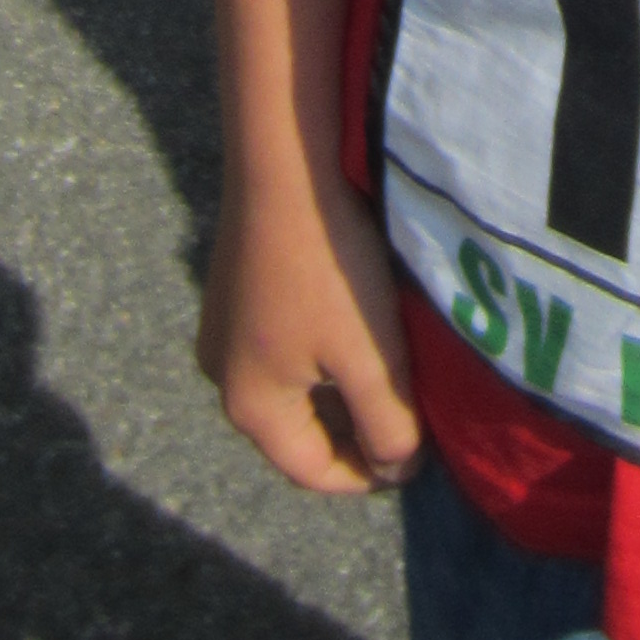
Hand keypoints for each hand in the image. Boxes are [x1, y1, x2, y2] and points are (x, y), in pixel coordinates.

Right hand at [196, 160, 422, 496]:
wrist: (286, 164)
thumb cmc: (331, 266)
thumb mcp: (371, 358)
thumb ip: (388, 427)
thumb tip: (395, 470)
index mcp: (249, 405)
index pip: (311, 471)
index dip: (367, 475)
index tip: (417, 455)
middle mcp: (222, 375)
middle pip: (297, 429)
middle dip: (355, 428)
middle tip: (410, 409)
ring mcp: (222, 329)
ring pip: (291, 384)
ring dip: (339, 387)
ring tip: (390, 366)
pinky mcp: (233, 290)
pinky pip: (281, 343)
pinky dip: (320, 349)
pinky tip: (356, 320)